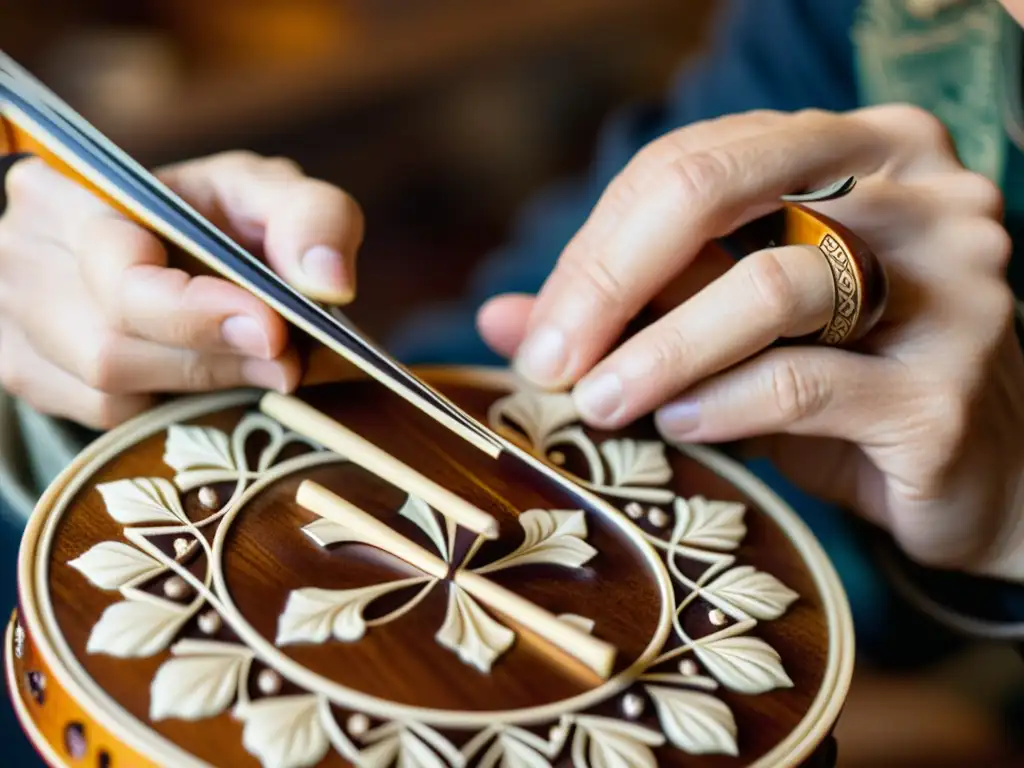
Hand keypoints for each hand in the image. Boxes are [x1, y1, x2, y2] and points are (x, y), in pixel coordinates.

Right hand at [0, 150, 362, 428]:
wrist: (189, 249)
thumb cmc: (223, 217)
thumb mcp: (274, 194)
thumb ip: (312, 217)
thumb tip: (328, 281)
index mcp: (76, 193)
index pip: (115, 270)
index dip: (193, 312)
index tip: (272, 330)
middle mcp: (25, 253)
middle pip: (109, 344)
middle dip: (212, 358)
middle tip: (286, 359)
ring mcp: (16, 318)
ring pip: (107, 387)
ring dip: (201, 385)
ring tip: (262, 364)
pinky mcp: (28, 371)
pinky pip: (101, 414)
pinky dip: (167, 403)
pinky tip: (206, 375)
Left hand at [477, 105, 1023, 580]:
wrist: (973, 473)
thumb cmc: (843, 384)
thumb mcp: (733, 330)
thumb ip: (634, 307)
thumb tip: (505, 320)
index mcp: (865, 147)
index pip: (695, 159)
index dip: (599, 244)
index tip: (540, 328)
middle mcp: (922, 192)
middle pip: (724, 187)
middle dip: (611, 277)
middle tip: (548, 357)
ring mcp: (954, 282)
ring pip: (771, 286)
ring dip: (661, 349)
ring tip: (600, 401)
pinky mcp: (947, 387)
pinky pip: (805, 381)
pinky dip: (722, 403)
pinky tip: (678, 426)